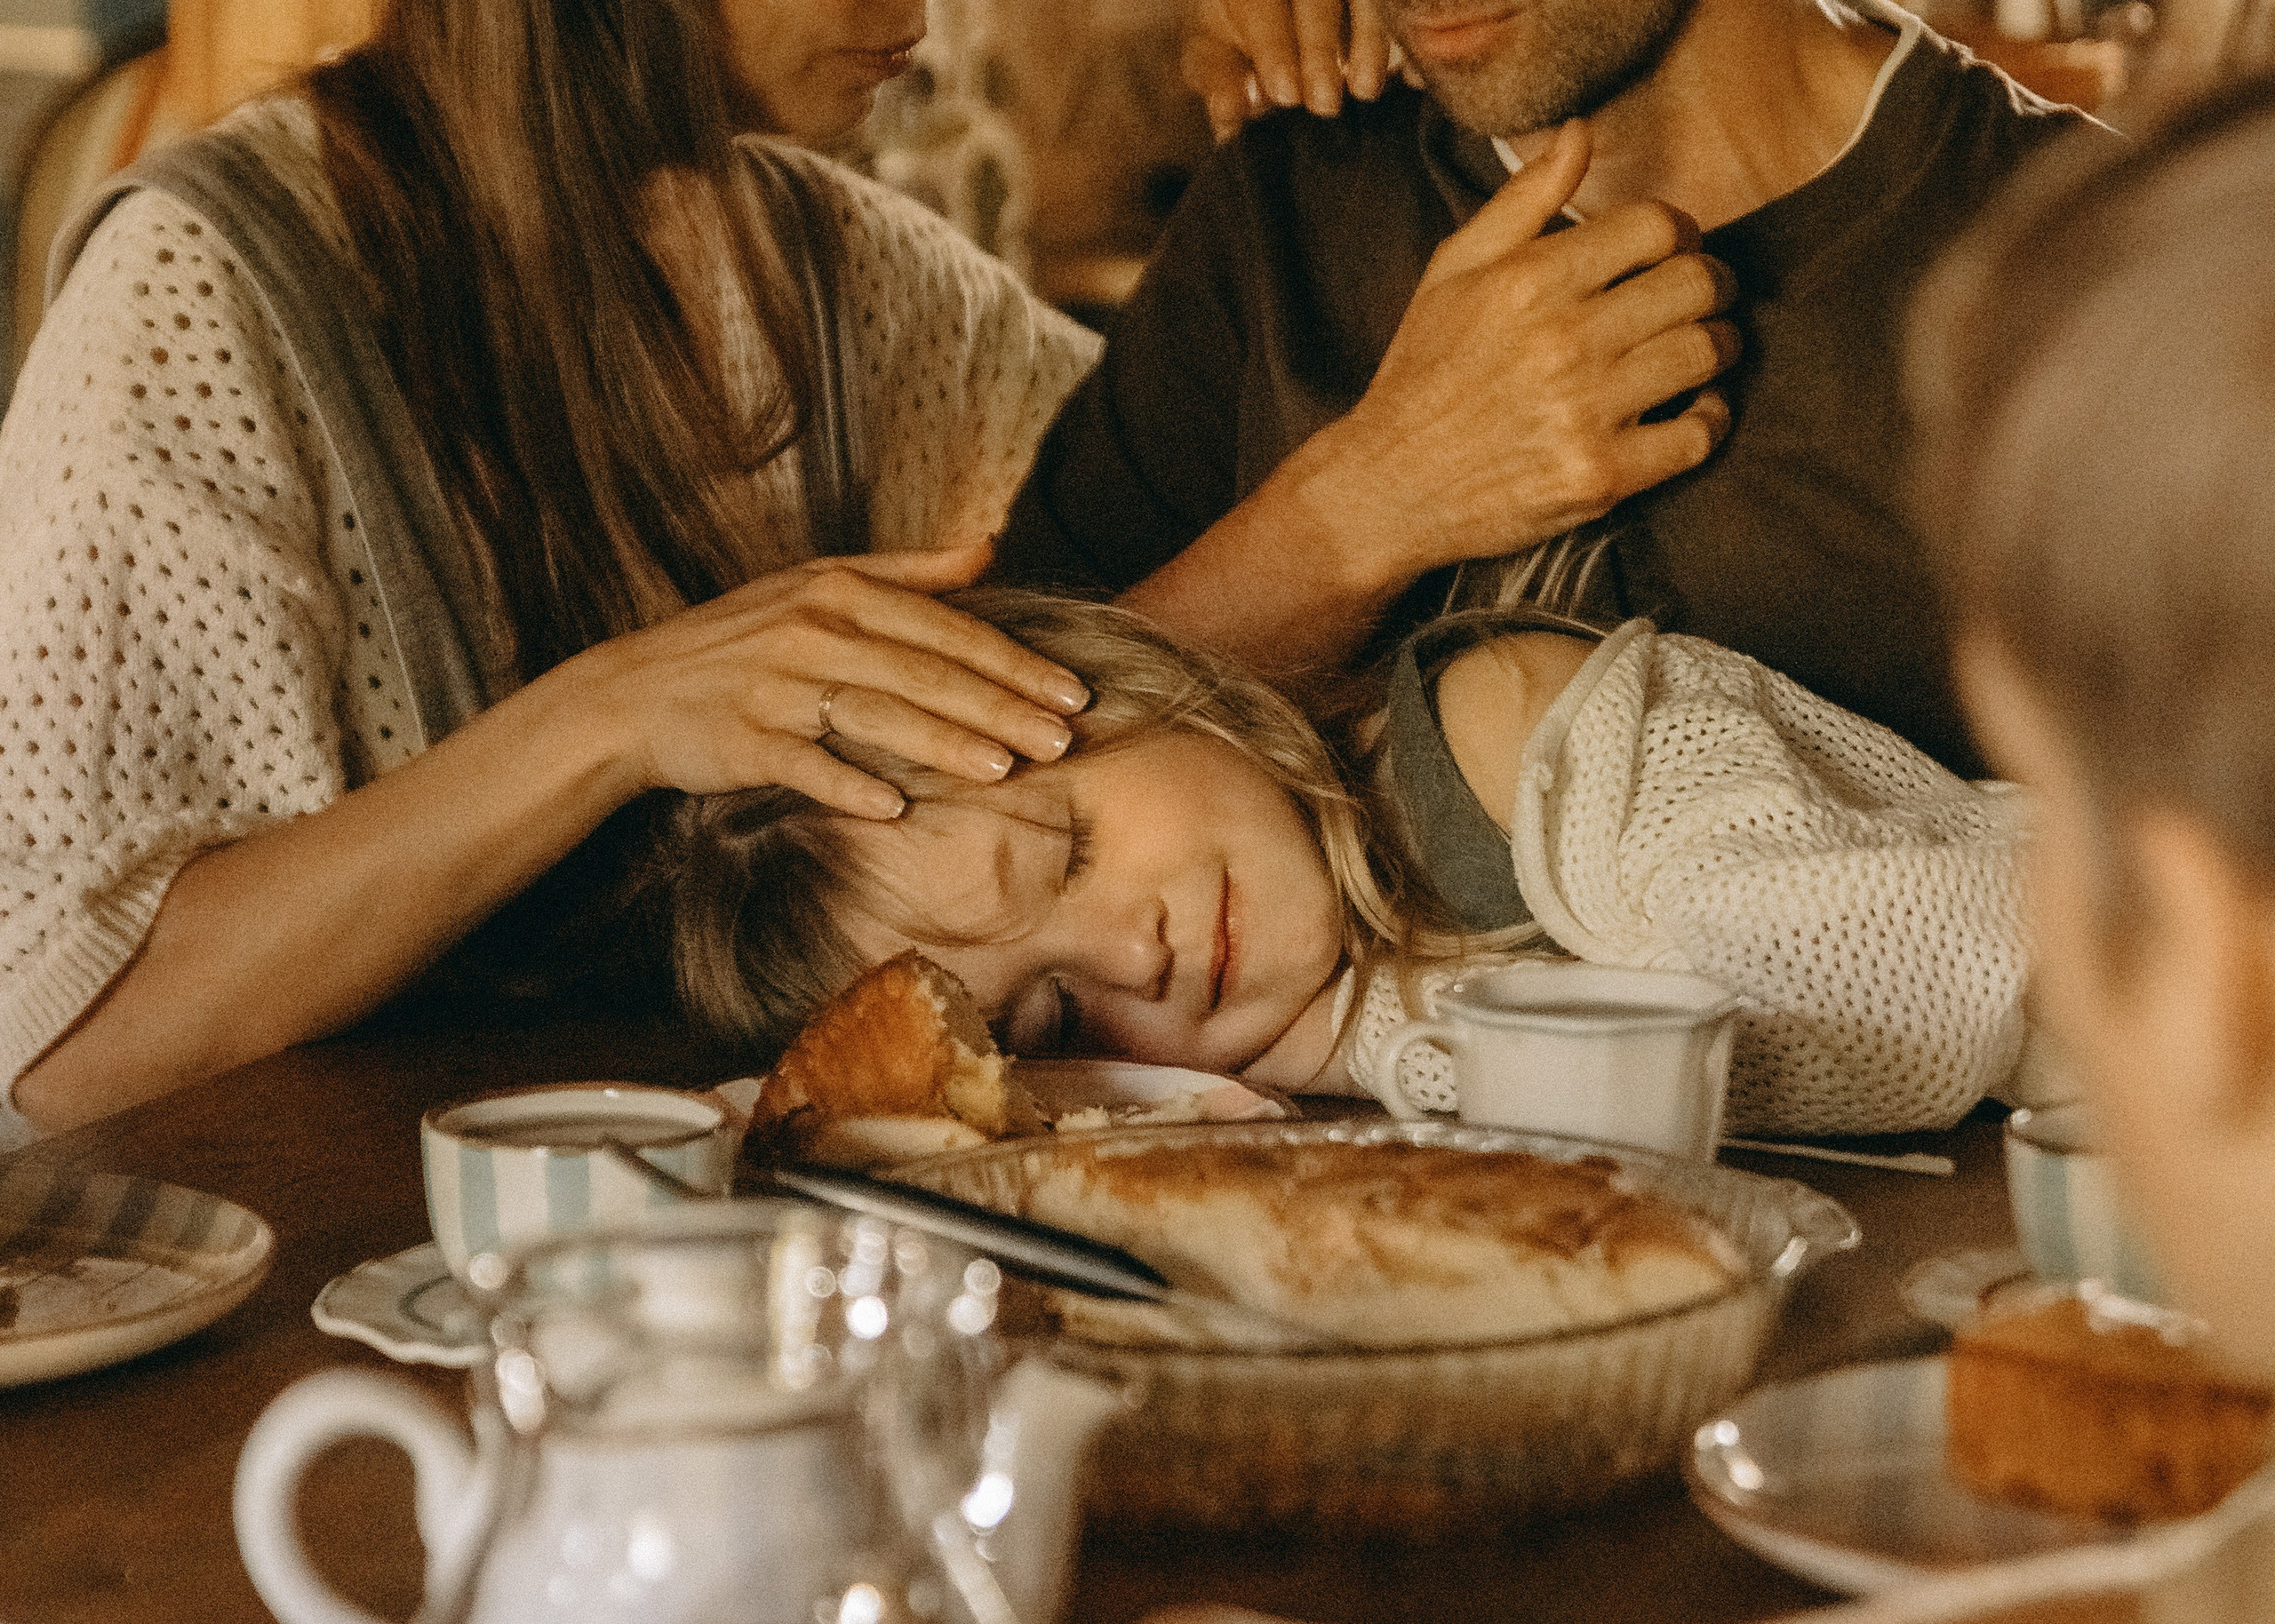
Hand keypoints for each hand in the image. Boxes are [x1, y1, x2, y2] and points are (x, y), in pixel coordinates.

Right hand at [554, 546, 1090, 817]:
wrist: (631, 693)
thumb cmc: (738, 641)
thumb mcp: (814, 584)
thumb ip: (907, 570)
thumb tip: (987, 547)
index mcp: (837, 590)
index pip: (945, 628)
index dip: (1013, 661)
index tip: (1071, 691)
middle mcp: (811, 630)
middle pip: (924, 672)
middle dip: (1000, 705)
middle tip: (1062, 737)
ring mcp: (775, 686)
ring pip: (875, 714)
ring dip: (942, 742)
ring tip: (1004, 768)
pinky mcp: (742, 740)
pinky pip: (804, 764)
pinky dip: (848, 784)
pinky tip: (895, 808)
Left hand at [1184, 0, 1391, 138]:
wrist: (1273, 3)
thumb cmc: (1239, 25)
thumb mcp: (1216, 44)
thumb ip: (1218, 76)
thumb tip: (1228, 118)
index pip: (1258, 3)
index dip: (1272, 47)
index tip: (1286, 94)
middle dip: (1318, 49)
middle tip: (1324, 104)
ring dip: (1368, 42)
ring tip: (1366, 91)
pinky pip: (1392, 7)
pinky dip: (1400, 38)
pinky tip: (1410, 74)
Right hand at [1302, 121, 1738, 587]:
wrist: (1389, 485)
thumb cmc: (1424, 373)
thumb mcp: (1454, 270)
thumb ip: (1523, 200)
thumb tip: (1581, 133)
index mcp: (1529, 281)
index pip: (1656, 226)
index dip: (1680, 233)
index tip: (1674, 252)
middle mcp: (1562, 341)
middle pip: (1695, 285)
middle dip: (1712, 285)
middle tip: (1702, 298)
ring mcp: (1585, 412)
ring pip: (1705, 353)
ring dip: (1718, 346)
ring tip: (1701, 350)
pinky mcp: (1601, 476)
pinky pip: (1698, 435)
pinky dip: (1710, 418)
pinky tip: (1693, 409)